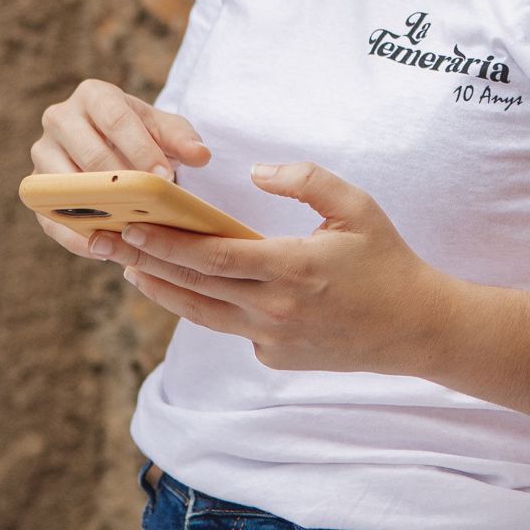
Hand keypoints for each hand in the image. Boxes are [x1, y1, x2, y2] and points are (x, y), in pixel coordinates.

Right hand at [30, 79, 209, 255]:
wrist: (115, 145)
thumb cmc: (143, 134)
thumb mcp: (166, 129)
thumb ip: (184, 139)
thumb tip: (200, 156)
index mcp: (94, 96)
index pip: (116, 121)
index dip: (141, 150)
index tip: (165, 178)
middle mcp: (59, 118)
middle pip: (89, 152)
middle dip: (121, 181)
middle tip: (148, 205)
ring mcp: (42, 153)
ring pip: (64, 183)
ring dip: (94, 207)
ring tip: (125, 228)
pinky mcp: (35, 187)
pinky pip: (48, 213)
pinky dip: (72, 233)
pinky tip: (101, 247)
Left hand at [88, 162, 453, 374]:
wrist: (415, 327)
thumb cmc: (388, 260)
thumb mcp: (358, 207)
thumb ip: (307, 180)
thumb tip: (256, 171)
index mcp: (293, 268)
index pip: (213, 256)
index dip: (168, 242)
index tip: (134, 226)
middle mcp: (275, 310)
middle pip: (195, 286)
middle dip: (150, 261)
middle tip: (114, 241)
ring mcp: (273, 340)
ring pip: (201, 315)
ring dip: (163, 291)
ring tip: (134, 269)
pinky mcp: (275, 358)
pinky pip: (233, 329)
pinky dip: (212, 307)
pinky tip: (192, 288)